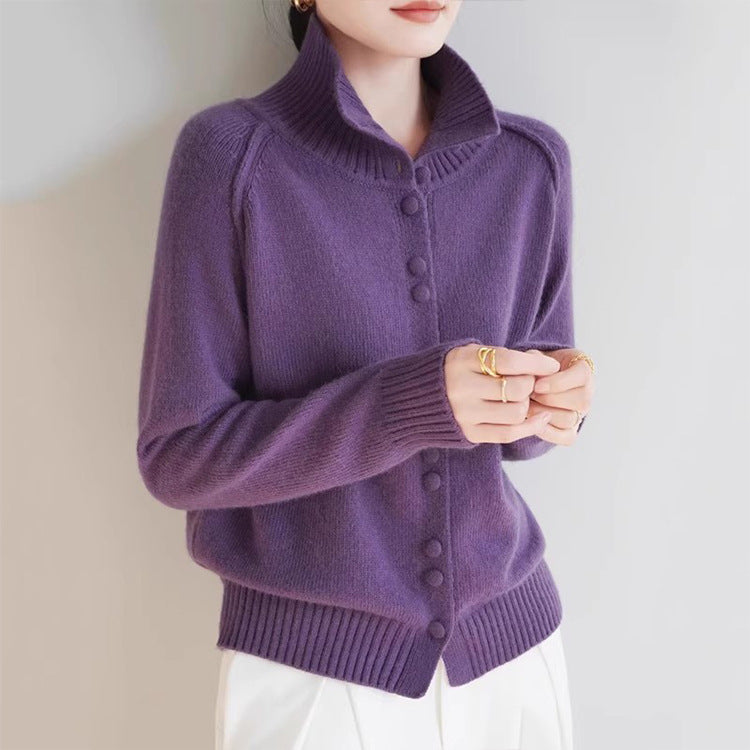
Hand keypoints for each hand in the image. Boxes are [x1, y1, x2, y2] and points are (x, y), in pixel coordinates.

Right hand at [444, 343, 561, 444]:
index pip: (509, 361)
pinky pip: (508, 434)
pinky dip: (529, 427)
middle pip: (516, 389)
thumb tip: (546, 365)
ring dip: (527, 405)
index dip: (536, 364)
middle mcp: (461, 387)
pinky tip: (538, 418)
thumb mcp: (473, 354)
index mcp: (462, 361)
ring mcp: (464, 413)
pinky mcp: (468, 433)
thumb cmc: (458, 371)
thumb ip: (504, 357)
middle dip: (531, 385)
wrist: (419, 398)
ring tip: (522, 399)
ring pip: (516, 413)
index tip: (552, 366)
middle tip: (529, 383)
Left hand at [525, 347, 593, 445]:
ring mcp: (581, 413)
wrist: (534, 383)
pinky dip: (549, 432)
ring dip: (545, 414)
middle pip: (580, 400)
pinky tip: (533, 422)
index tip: (537, 385)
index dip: (558, 382)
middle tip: (529, 396)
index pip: (582, 376)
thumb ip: (535, 360)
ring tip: (527, 407)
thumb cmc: (536, 367)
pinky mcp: (572, 430)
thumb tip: (533, 372)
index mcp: (583, 369)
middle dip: (549, 399)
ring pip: (570, 419)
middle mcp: (588, 392)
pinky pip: (566, 437)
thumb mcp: (536, 356)